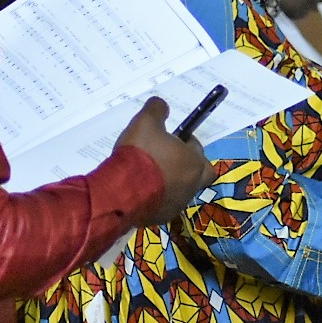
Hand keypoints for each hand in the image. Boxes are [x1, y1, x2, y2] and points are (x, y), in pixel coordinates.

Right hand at [116, 97, 214, 224]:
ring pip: (178, 191)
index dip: (188, 146)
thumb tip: (161, 104)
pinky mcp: (160, 218)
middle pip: (195, 176)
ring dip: (168, 182)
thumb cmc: (141, 154)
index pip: (201, 154)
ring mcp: (176, 205)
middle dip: (182, 167)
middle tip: (163, 158)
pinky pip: (162, 204)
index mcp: (194, 164)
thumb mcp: (146, 122)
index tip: (173, 141)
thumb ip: (156, 110)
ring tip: (147, 173)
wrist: (121, 191)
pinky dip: (155, 196)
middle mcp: (191, 187)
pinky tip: (138, 189)